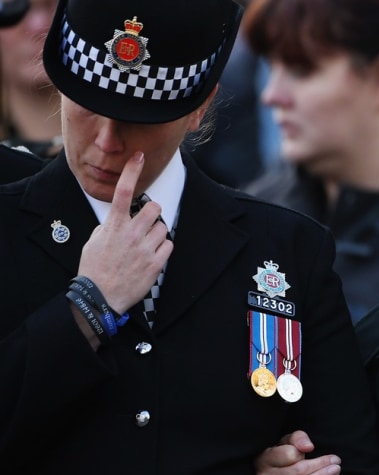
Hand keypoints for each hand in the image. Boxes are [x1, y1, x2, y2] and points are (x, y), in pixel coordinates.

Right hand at [77, 152, 173, 313]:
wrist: (100, 297)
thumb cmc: (95, 269)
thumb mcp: (94, 242)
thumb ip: (109, 227)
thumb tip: (121, 219)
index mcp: (113, 226)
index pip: (123, 192)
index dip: (132, 172)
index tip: (138, 157)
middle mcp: (131, 234)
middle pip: (155, 208)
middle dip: (153, 213)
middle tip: (147, 223)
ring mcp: (145, 248)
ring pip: (164, 227)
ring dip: (157, 233)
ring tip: (146, 246)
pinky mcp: (156, 263)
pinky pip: (169, 245)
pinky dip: (163, 248)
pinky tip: (151, 256)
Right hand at [255, 430, 340, 474]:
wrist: (271, 473)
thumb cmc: (280, 454)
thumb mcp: (287, 442)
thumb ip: (298, 438)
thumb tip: (309, 447)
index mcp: (264, 459)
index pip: (289, 454)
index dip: (301, 452)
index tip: (313, 448)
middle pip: (298, 470)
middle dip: (320, 464)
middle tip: (336, 461)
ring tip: (335, 470)